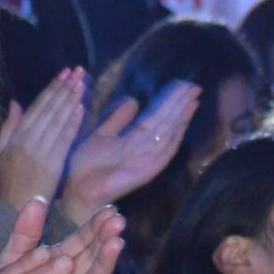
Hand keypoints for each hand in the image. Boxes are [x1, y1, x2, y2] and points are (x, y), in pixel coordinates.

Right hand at [0, 68, 85, 209]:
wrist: (14, 211)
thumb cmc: (7, 184)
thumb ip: (8, 128)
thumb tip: (15, 103)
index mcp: (15, 137)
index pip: (37, 107)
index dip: (52, 88)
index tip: (64, 73)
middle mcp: (27, 142)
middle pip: (49, 110)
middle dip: (65, 88)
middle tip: (78, 71)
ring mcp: (40, 153)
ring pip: (58, 121)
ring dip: (71, 100)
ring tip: (82, 83)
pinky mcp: (52, 166)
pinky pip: (64, 141)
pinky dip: (73, 123)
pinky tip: (82, 108)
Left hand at [61, 82, 200, 226]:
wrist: (79, 188)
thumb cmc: (87, 165)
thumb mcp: (103, 134)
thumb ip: (118, 119)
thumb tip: (134, 100)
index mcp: (136, 139)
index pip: (157, 116)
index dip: (169, 101)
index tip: (181, 85)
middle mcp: (146, 148)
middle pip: (167, 121)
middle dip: (180, 103)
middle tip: (194, 85)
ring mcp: (149, 158)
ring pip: (168, 131)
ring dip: (180, 113)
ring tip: (191, 95)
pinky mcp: (149, 169)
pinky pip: (165, 149)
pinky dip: (175, 134)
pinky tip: (182, 120)